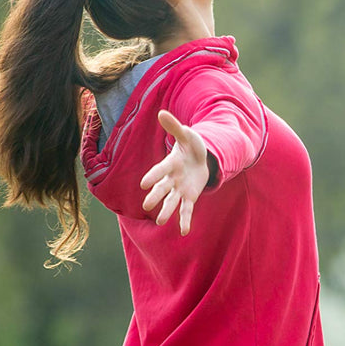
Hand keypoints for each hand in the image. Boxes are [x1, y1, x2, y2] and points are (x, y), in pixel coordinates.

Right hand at [140, 109, 211, 235]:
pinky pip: (186, 210)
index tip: (143, 183)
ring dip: (166, 211)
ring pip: (171, 202)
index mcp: (170, 163)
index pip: (160, 170)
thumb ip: (175, 127)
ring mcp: (179, 189)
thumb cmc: (191, 145)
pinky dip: (185, 220)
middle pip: (162, 188)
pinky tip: (184, 232)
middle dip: (155, 196)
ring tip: (160, 222)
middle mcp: (171, 179)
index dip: (153, 176)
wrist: (200, 158)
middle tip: (147, 206)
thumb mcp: (187, 135)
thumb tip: (162, 113)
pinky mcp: (189, 197)